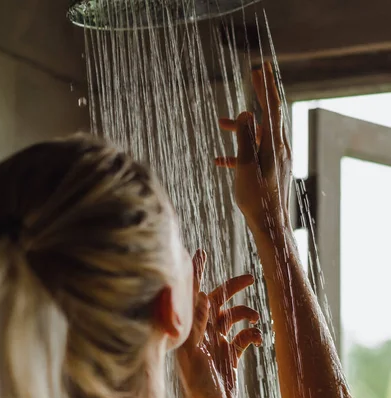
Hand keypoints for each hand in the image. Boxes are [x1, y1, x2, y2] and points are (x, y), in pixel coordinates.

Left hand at [176, 249, 261, 397]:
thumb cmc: (197, 389)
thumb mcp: (195, 356)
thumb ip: (197, 326)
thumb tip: (201, 296)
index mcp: (192, 331)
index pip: (194, 296)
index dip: (197, 274)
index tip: (201, 253)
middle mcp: (203, 334)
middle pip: (217, 302)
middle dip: (232, 289)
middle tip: (249, 278)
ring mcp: (217, 344)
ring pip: (233, 318)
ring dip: (246, 313)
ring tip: (255, 319)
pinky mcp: (230, 356)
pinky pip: (244, 337)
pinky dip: (253, 335)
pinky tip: (258, 341)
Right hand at [215, 62, 291, 232]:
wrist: (270, 227)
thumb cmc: (257, 199)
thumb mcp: (246, 166)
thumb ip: (245, 138)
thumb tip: (247, 112)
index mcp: (275, 145)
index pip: (272, 108)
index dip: (266, 86)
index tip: (261, 68)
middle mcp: (280, 150)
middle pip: (269, 117)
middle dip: (258, 98)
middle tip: (253, 77)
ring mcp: (277, 161)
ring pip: (259, 136)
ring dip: (241, 129)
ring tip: (221, 124)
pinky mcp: (271, 173)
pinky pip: (255, 155)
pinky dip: (240, 153)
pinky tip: (220, 161)